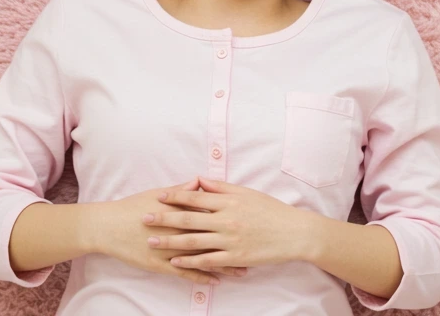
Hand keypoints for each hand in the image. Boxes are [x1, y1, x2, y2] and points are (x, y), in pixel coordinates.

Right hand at [88, 180, 246, 285]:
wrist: (108, 226)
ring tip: (244, 271)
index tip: (252, 224)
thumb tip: (200, 181)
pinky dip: (203, 278)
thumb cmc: (134, 207)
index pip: (212, 216)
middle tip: (257, 250)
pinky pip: (186, 274)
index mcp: (180, 212)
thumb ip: (182, 190)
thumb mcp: (157, 194)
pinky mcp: (161, 265)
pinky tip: (217, 281)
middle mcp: (178, 232)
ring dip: (225, 266)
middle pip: (214, 239)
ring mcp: (170, 250)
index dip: (233, 221)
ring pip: (204, 260)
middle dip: (236, 246)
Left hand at [144, 177, 319, 272]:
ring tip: (152, 241)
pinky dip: (190, 261)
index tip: (158, 197)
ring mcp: (230, 240)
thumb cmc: (271, 210)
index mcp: (229, 202)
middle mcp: (227, 220)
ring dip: (170, 242)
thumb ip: (222, 187)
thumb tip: (200, 179)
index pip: (196, 197)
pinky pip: (208, 260)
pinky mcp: (235, 258)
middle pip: (189, 219)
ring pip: (194, 241)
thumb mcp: (247, 193)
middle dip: (164, 219)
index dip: (175, 197)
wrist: (294, 233)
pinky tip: (175, 261)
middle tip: (144, 219)